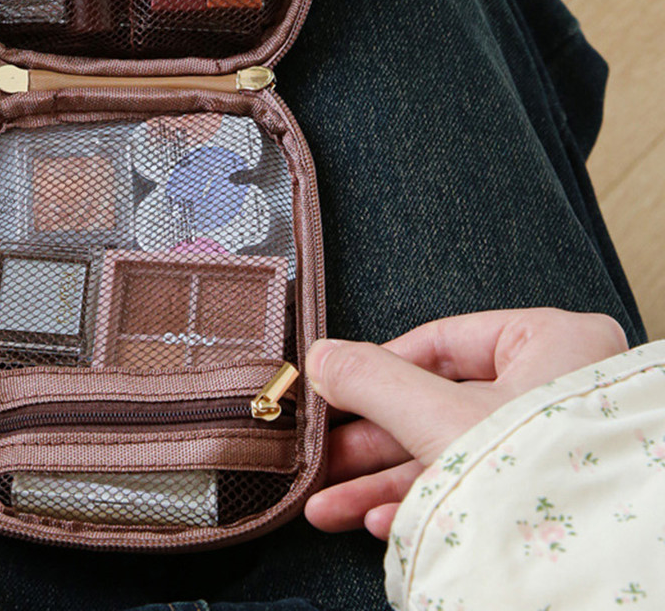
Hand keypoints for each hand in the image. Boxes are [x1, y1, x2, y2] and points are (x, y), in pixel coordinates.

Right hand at [304, 307, 627, 539]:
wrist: (599, 580)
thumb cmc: (540, 476)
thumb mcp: (437, 417)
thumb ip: (372, 381)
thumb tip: (322, 357)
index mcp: (552, 343)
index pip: (443, 341)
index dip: (377, 368)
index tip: (334, 388)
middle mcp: (557, 389)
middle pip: (437, 403)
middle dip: (370, 443)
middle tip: (324, 455)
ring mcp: (551, 446)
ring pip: (448, 451)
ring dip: (382, 482)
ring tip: (328, 504)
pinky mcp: (543, 495)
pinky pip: (472, 487)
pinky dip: (423, 503)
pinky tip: (378, 521)